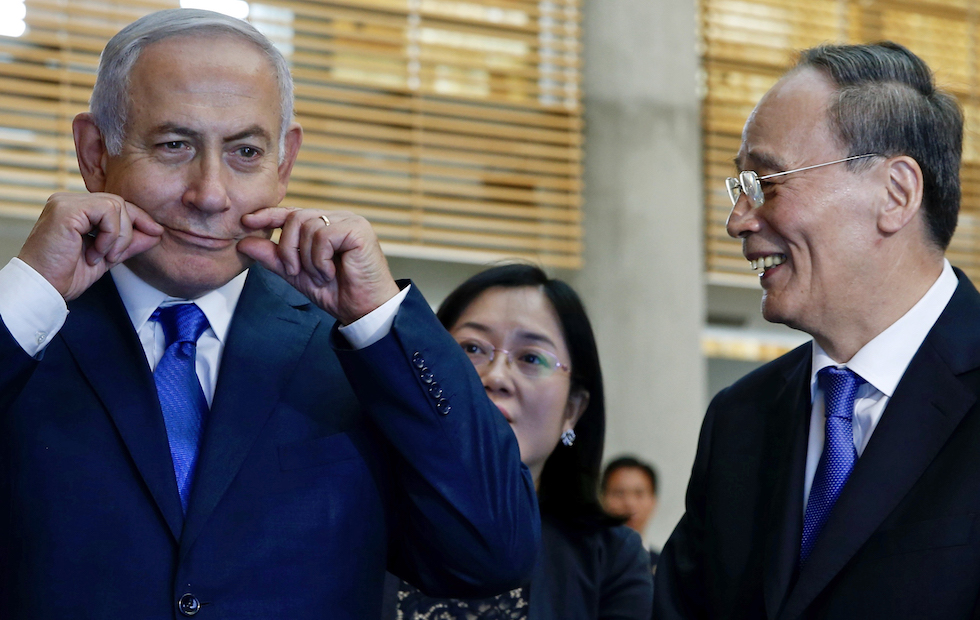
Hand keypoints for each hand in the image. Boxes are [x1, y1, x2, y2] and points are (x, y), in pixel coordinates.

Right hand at [18, 192, 163, 300]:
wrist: (43, 287)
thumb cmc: (65, 275)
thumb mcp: (107, 257)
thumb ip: (128, 243)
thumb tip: (155, 233)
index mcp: (77, 211)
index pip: (116, 205)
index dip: (139, 219)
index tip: (156, 233)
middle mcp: (69, 201)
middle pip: (119, 202)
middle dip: (132, 229)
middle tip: (118, 255)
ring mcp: (66, 202)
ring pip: (116, 205)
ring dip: (119, 237)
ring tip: (102, 257)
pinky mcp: (66, 209)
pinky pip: (107, 211)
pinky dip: (110, 235)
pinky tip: (95, 253)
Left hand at [237, 208, 399, 323]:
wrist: (363, 310)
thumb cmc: (337, 292)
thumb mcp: (297, 275)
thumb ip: (273, 258)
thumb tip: (243, 243)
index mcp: (323, 226)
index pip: (292, 213)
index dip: (269, 215)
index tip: (247, 221)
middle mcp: (336, 219)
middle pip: (296, 218)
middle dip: (288, 249)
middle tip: (297, 272)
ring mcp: (349, 221)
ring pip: (308, 226)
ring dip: (308, 259)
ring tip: (322, 276)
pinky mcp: (358, 229)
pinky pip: (324, 236)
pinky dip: (321, 259)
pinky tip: (331, 272)